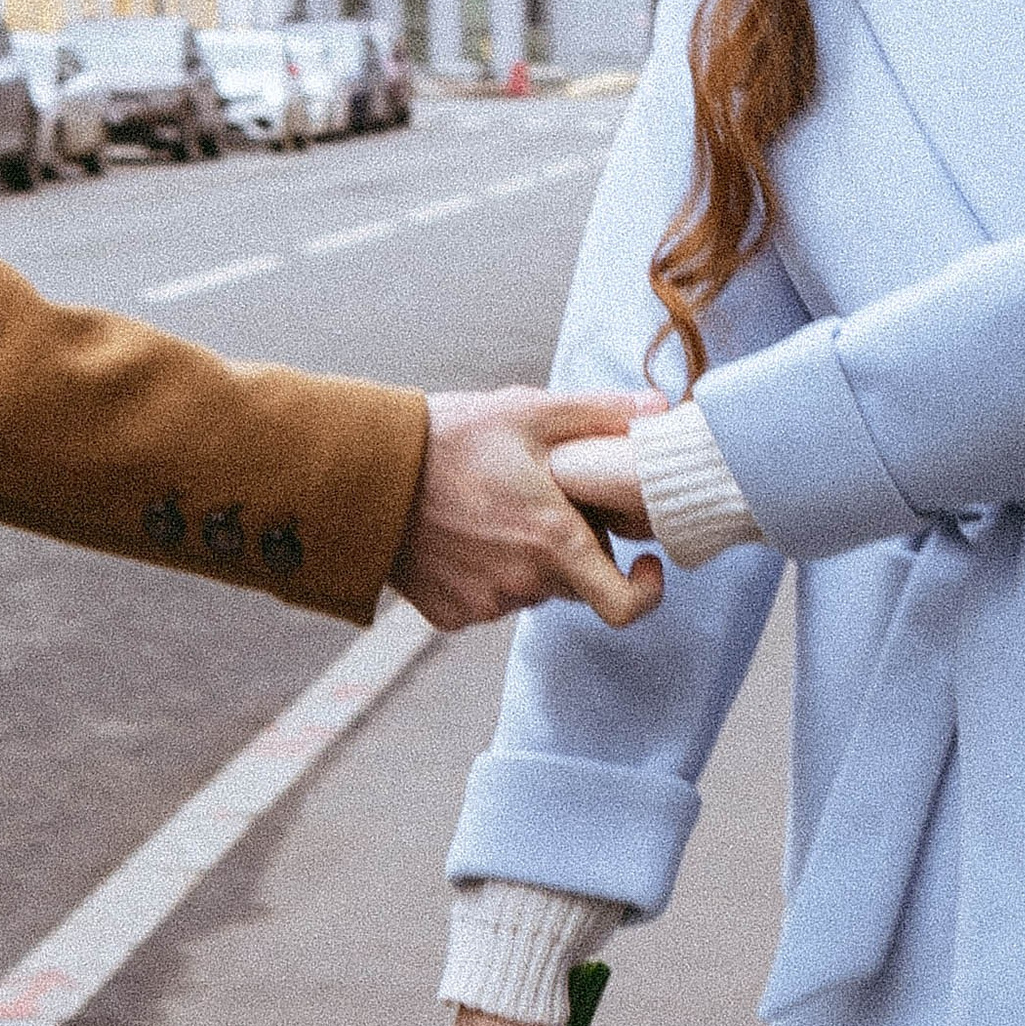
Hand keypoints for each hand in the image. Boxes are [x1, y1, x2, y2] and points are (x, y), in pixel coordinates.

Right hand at [395, 389, 665, 632]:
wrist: (364, 475)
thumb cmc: (448, 439)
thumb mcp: (529, 412)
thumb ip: (600, 415)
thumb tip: (660, 411)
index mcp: (554, 541)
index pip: (624, 604)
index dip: (647, 591)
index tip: (646, 563)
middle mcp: (524, 583)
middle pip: (576, 583)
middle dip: (575, 549)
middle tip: (547, 502)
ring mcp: (485, 604)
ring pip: (532, 589)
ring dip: (528, 560)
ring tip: (495, 509)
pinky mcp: (450, 614)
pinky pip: (488, 600)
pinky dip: (487, 573)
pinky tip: (463, 533)